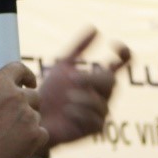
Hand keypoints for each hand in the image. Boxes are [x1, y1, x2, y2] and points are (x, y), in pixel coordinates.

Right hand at [0, 60, 48, 157]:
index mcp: (0, 83)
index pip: (20, 69)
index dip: (26, 76)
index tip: (29, 82)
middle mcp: (18, 97)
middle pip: (34, 96)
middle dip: (27, 104)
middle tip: (16, 116)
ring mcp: (28, 117)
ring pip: (36, 117)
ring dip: (27, 124)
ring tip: (8, 137)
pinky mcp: (34, 137)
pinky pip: (42, 134)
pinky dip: (32, 140)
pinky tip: (18, 146)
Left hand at [38, 28, 130, 147]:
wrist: (34, 117)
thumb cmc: (49, 92)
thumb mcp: (61, 66)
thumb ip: (78, 48)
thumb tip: (95, 28)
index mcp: (98, 78)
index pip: (122, 65)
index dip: (124, 54)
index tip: (115, 45)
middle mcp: (102, 94)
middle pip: (111, 82)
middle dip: (92, 79)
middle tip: (72, 78)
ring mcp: (100, 112)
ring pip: (103, 103)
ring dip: (84, 98)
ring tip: (67, 99)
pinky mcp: (93, 129)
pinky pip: (97, 121)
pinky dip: (81, 114)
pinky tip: (68, 111)